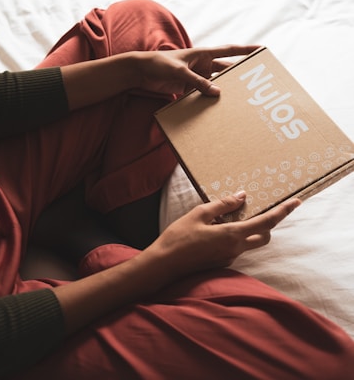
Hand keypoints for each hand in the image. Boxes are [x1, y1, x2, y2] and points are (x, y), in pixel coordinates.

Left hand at [134, 44, 259, 95]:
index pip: (229, 51)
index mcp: (203, 54)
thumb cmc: (158, 64)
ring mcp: (195, 77)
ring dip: (222, 91)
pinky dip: (206, 100)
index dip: (245, 51)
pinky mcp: (187, 88)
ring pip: (213, 84)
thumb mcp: (179, 72)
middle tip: (252, 85)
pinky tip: (214, 109)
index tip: (261, 51)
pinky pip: (201, 94)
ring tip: (236, 101)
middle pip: (225, 70)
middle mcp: (202, 65)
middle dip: (237, 76)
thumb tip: (217, 93)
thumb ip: (197, 82)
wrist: (140, 71)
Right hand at [146, 192, 300, 276]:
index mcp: (232, 235)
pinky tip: (215, 230)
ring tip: (227, 217)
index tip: (296, 203)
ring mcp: (229, 258)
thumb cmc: (179, 237)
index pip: (265, 223)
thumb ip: (223, 205)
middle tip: (258, 210)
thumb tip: (242, 196)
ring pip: (250, 242)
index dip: (282, 212)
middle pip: (264, 236)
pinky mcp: (222, 262)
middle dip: (267, 223)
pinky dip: (234, 237)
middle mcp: (235, 249)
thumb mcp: (199, 214)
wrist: (164, 264)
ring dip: (248, 230)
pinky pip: (236, 248)